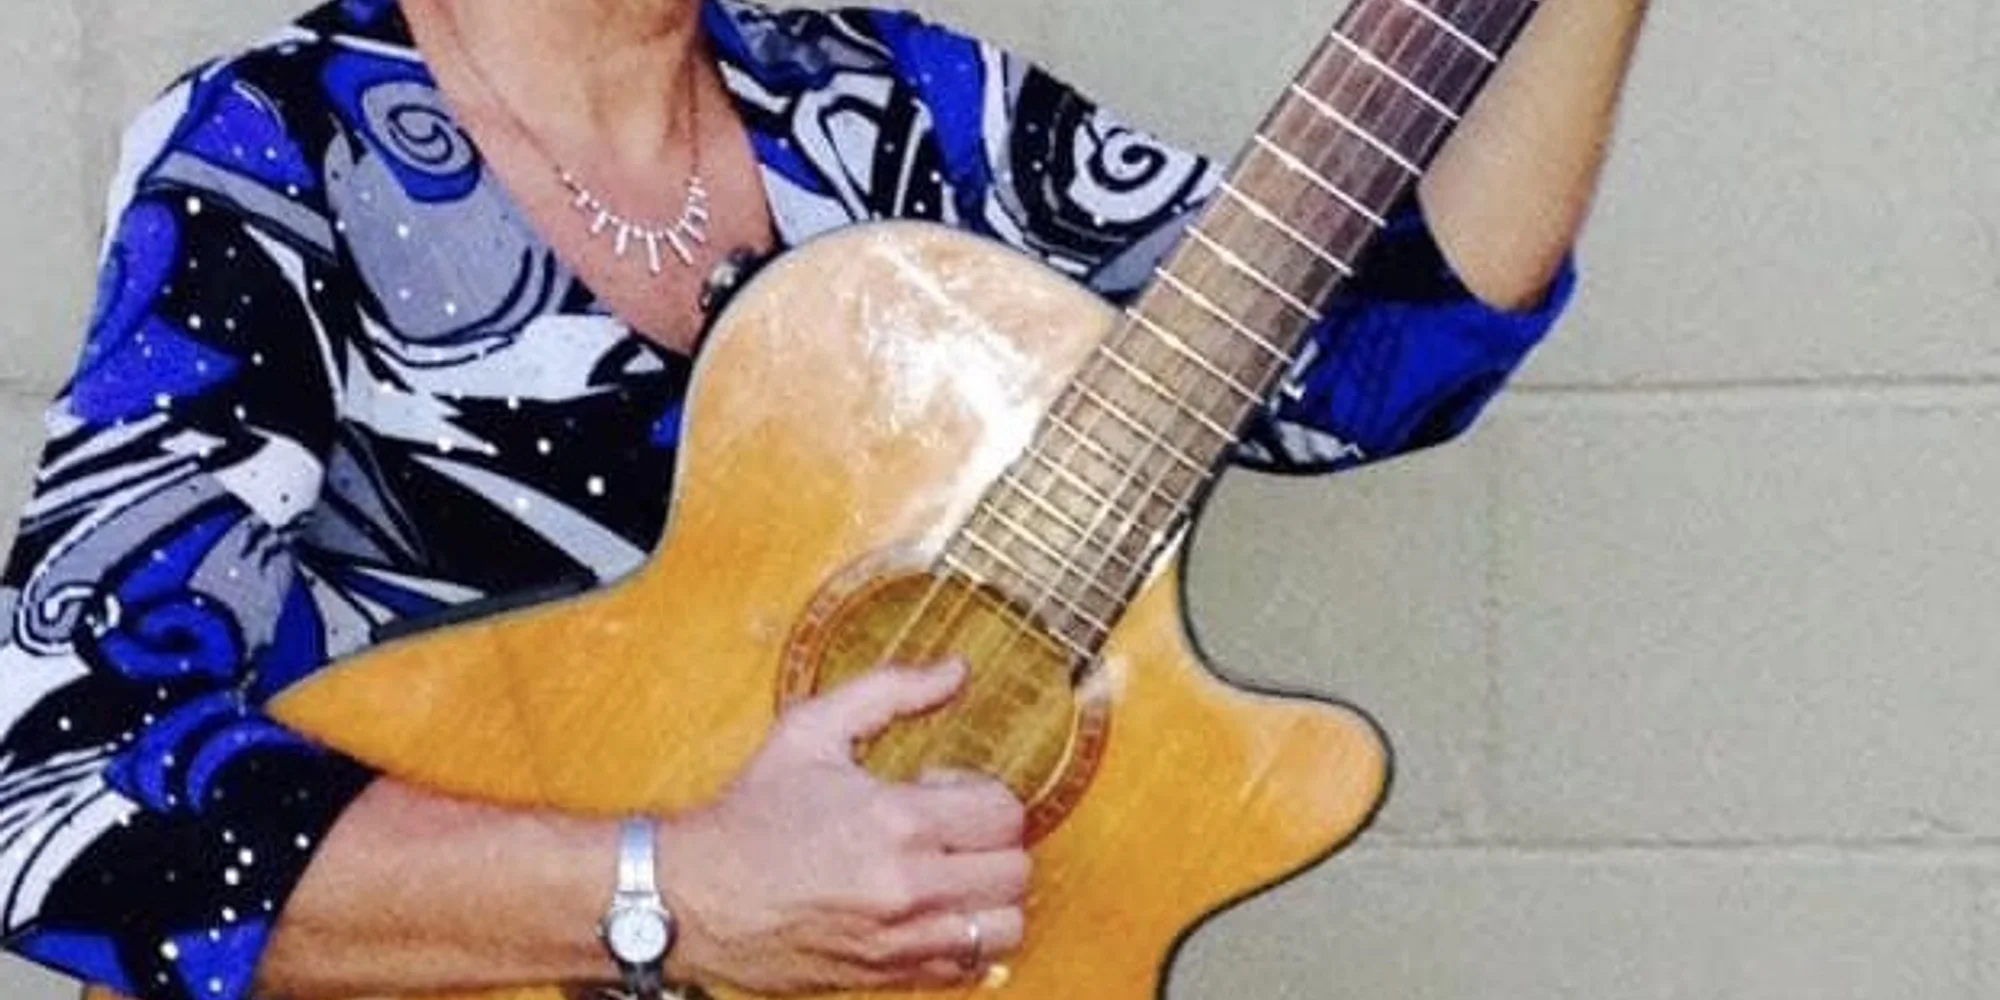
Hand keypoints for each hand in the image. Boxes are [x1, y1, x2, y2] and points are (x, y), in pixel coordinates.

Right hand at [657, 661, 1029, 993]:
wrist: (694, 897)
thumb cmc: (749, 816)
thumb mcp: (810, 730)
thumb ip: (890, 691)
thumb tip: (954, 670)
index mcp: (896, 821)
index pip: (1004, 813)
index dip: (982, 793)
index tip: (942, 790)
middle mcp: (908, 887)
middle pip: (1015, 871)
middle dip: (994, 842)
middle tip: (951, 830)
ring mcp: (900, 940)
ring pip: (1004, 928)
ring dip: (989, 896)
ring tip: (951, 874)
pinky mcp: (887, 976)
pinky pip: (967, 967)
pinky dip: (964, 938)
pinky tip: (929, 910)